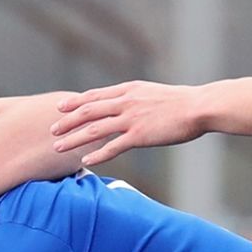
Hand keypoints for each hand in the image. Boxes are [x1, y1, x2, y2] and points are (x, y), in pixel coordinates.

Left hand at [50, 80, 208, 168]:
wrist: (199, 107)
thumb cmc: (182, 103)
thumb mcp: (154, 93)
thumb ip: (137, 98)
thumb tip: (127, 104)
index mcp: (129, 90)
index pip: (95, 95)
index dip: (75, 102)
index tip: (60, 107)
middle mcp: (126, 102)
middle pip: (88, 111)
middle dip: (67, 121)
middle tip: (52, 130)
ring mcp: (132, 119)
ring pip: (94, 129)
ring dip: (74, 138)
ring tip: (58, 147)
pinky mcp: (140, 135)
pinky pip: (113, 147)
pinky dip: (97, 155)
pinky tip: (85, 162)